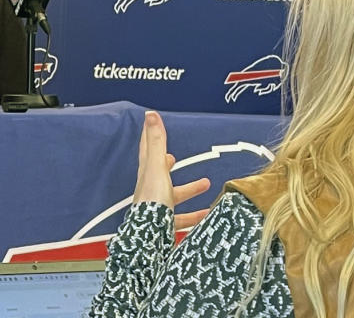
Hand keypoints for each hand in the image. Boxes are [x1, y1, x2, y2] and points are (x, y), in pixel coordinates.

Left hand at [133, 111, 210, 229]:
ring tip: (206, 184)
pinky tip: (206, 215)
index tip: (151, 123)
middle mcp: (150, 191)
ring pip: (174, 196)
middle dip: (168, 165)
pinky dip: (194, 215)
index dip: (150, 136)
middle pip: (160, 174)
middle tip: (174, 157)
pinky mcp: (165, 226)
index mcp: (147, 175)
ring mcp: (157, 209)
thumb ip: (156, 142)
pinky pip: (181, 218)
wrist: (149, 239)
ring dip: (189, 189)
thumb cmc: (152, 202)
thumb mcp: (156, 168)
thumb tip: (150, 114)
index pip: (148, 150)